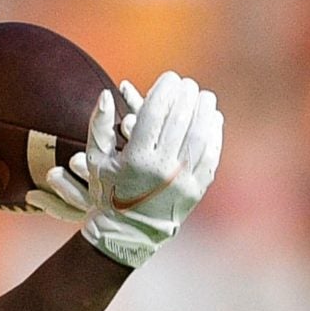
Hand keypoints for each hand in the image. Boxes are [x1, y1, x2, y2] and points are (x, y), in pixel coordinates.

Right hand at [46, 72, 221, 266]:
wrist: (128, 233)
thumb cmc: (108, 191)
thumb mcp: (95, 161)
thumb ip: (99, 126)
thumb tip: (107, 94)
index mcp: (135, 158)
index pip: (156, 111)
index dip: (165, 89)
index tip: (170, 77)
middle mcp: (162, 168)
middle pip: (181, 118)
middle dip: (186, 94)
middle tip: (187, 83)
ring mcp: (182, 179)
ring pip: (200, 133)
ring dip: (204, 109)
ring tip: (204, 95)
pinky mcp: (196, 189)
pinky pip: (211, 154)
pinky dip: (214, 132)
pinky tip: (212, 118)